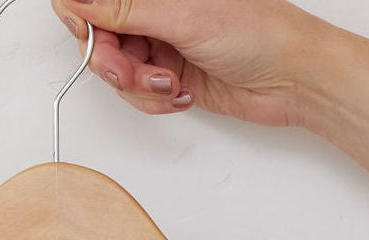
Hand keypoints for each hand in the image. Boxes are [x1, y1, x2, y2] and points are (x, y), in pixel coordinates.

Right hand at [49, 0, 320, 127]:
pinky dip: (153, 101)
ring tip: (169, 86)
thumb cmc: (257, 32)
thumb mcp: (182, 16)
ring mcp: (162, 44)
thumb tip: (76, 2)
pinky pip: (140, 94)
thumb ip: (124, 9)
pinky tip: (179, 94)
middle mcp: (156, 11)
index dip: (83, 16)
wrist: (292, 77)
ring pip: (118, 71)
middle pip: (100, 36)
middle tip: (131, 73)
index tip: (89, 34)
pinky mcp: (170, 77)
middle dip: (112, 61)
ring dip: (138, 87)